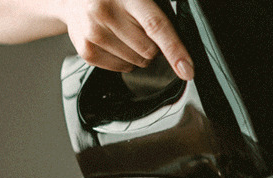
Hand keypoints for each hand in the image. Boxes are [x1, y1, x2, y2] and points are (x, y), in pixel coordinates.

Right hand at [60, 0, 193, 77]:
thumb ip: (157, 13)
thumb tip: (180, 47)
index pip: (156, 26)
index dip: (175, 50)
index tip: (187, 70)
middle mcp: (105, 12)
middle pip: (148, 51)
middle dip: (153, 48)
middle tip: (140, 32)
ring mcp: (93, 32)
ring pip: (136, 63)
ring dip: (138, 55)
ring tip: (124, 34)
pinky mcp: (86, 50)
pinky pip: (121, 68)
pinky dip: (124, 61)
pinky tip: (115, 43)